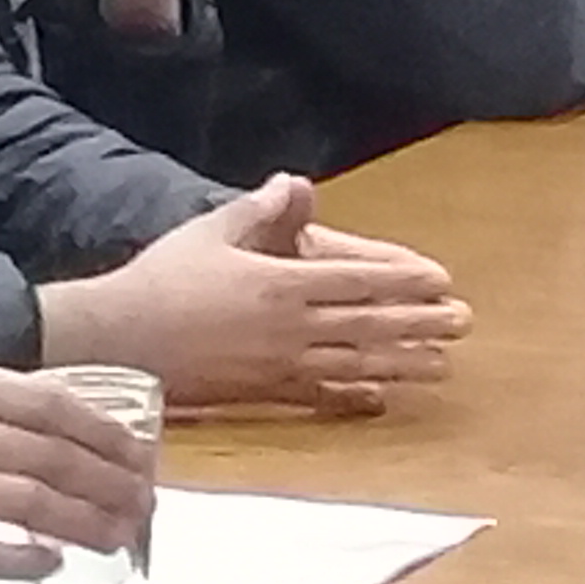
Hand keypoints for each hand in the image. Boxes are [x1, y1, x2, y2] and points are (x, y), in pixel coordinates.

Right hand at [0, 360, 155, 579]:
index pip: (54, 406)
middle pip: (55, 460)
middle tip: (143, 507)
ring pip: (32, 506)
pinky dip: (26, 560)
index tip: (140, 456)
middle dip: (113, 486)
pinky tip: (52, 564)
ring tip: (118, 539)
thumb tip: (56, 427)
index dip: (108, 435)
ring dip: (87, 525)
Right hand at [38, 176, 470, 412]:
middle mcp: (290, 327)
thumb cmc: (161, 280)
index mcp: (280, 284)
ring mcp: (280, 364)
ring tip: (442, 364)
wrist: (121, 339)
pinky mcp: (264, 392)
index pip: (359, 281)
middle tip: (463, 322)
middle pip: (370, 324)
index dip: (405, 281)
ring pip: (356, 362)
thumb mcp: (208, 233)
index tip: (442, 281)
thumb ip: (257, 210)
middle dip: (421, 323)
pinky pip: (320, 395)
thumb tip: (295, 183)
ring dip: (404, 363)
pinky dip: (354, 396)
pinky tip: (379, 400)